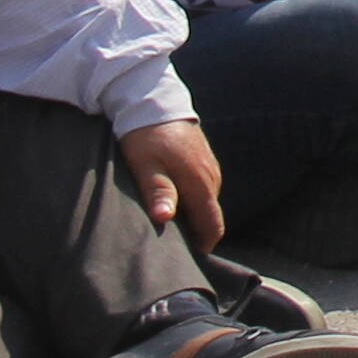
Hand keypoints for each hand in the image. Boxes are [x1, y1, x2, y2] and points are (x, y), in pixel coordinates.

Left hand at [119, 117, 227, 246]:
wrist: (152, 101)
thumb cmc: (145, 136)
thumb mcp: (145, 165)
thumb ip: (158, 191)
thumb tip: (165, 218)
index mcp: (199, 182)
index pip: (213, 224)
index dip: (204, 244)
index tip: (187, 257)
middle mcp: (211, 176)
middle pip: (211, 215)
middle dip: (197, 232)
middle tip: (173, 242)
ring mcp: (210, 166)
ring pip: (208, 201)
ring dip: (195, 214)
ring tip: (171, 222)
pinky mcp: (205, 159)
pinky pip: (205, 188)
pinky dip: (194, 199)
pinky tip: (175, 199)